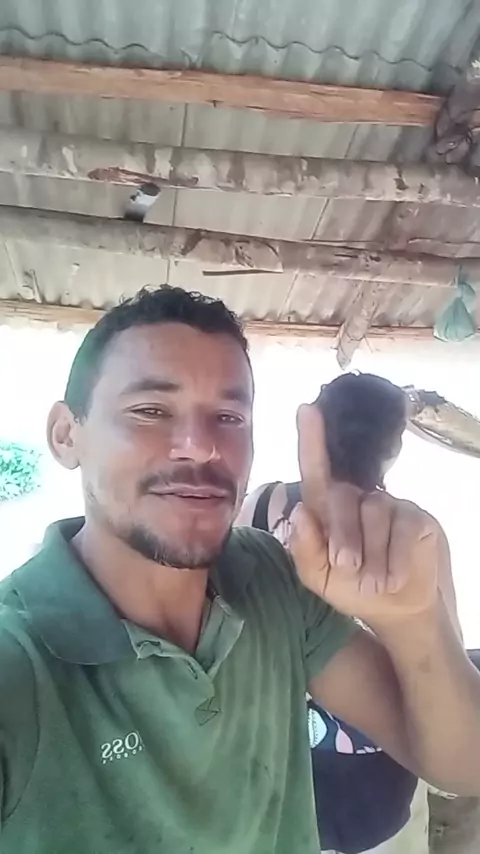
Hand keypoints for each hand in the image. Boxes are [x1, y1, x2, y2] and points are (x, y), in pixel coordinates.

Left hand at [290, 404, 439, 624]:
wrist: (398, 610)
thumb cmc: (354, 589)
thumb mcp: (320, 578)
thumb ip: (305, 550)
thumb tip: (302, 512)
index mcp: (327, 512)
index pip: (316, 471)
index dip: (311, 440)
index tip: (307, 409)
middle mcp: (357, 500)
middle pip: (342, 497)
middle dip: (343, 536)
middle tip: (347, 567)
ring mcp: (388, 505)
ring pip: (374, 513)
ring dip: (372, 555)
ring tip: (375, 580)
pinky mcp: (415, 517)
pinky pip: (401, 528)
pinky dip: (395, 559)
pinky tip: (395, 575)